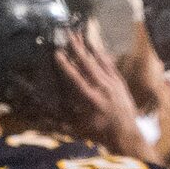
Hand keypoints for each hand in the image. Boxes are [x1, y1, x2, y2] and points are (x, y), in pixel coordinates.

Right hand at [55, 28, 154, 163]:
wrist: (127, 135)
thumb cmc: (100, 133)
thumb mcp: (79, 129)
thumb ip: (61, 122)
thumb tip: (42, 119)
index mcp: (91, 100)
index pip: (76, 78)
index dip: (66, 65)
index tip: (57, 53)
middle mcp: (103, 89)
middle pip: (88, 64)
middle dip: (77, 48)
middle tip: (69, 33)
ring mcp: (113, 84)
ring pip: (99, 61)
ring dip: (89, 47)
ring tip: (81, 34)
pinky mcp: (120, 83)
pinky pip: (110, 65)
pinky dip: (102, 55)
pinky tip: (96, 46)